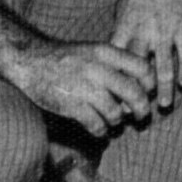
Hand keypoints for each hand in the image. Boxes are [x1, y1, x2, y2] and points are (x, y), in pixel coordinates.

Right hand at [5, 37, 155, 136]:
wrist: (30, 61)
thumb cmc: (66, 58)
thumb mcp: (93, 51)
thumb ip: (115, 63)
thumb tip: (139, 85)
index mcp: (106, 52)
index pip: (142, 67)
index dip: (150, 83)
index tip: (150, 92)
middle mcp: (98, 68)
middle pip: (134, 93)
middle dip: (142, 109)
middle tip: (142, 116)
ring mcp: (84, 87)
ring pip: (116, 112)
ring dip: (118, 121)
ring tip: (114, 121)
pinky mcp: (70, 105)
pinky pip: (95, 124)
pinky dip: (101, 131)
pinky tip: (99, 130)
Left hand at [110, 0, 181, 111]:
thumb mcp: (122, 10)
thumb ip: (121, 34)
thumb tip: (115, 58)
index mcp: (124, 29)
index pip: (118, 65)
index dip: (118, 84)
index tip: (116, 101)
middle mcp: (144, 33)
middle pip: (139, 72)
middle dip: (139, 94)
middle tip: (139, 112)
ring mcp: (166, 30)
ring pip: (165, 68)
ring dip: (165, 89)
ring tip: (165, 105)